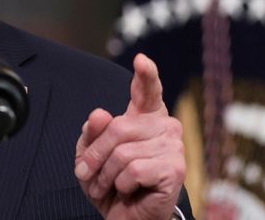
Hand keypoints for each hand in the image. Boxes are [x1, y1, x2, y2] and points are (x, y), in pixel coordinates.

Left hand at [74, 54, 185, 219]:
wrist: (124, 216)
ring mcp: (173, 147)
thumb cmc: (109, 182)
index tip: (141, 60)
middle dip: (95, 155)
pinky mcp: (175, 169)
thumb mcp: (89, 154)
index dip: (146, 75)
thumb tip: (100, 114)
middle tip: (89, 174)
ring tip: (110, 185)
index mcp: (144, 116)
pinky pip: (133, 170)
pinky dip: (122, 184)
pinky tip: (129, 190)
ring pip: (122, 152)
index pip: (147, 90)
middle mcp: (164, 126)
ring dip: (107, 175)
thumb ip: (92, 132)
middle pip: (117, 128)